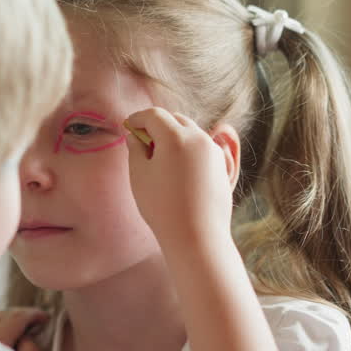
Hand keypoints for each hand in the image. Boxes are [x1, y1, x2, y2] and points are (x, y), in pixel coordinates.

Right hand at [123, 107, 233, 249]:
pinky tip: (178, 168)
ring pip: (190, 132)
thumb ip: (136, 149)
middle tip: (143, 139)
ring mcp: (213, 151)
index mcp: (175, 137)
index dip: (138, 118)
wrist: (197, 236)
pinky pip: (202, 147)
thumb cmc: (162, 206)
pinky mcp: (222, 165)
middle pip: (175, 119)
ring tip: (160, 156)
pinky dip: (188, 148)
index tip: (128, 125)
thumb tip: (136, 136)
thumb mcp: (140, 175)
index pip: (154, 115)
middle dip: (157, 124)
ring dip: (174, 135)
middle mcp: (198, 138)